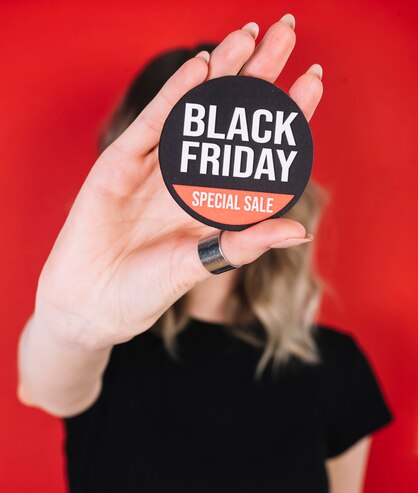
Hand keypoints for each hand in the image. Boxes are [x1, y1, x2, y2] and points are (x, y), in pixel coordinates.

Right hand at [36, 13, 322, 349]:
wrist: (90, 303)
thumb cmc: (145, 292)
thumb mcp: (200, 267)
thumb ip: (245, 244)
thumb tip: (300, 230)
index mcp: (213, 204)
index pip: (256, 150)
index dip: (284, 117)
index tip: (312, 81)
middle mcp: (188, 179)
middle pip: (229, 119)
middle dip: (258, 76)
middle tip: (286, 33)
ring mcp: (154, 168)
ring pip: (194, 112)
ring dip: (222, 73)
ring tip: (249, 35)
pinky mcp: (120, 163)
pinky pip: (154, 123)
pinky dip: (177, 96)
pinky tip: (203, 68)